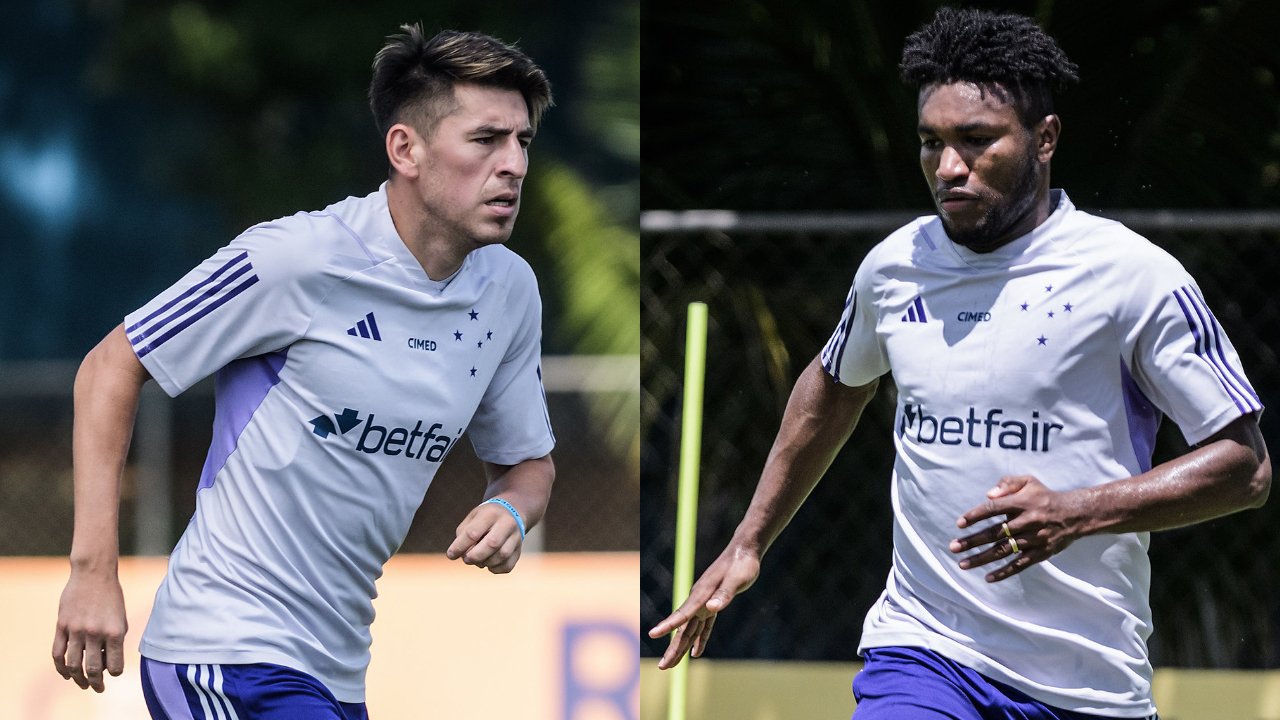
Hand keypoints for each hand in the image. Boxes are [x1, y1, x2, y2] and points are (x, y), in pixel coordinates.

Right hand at [52, 569, 127, 691]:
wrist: (94, 574)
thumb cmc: (111, 597)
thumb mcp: (121, 619)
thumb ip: (115, 642)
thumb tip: (106, 664)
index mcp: (115, 632)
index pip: (115, 665)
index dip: (115, 674)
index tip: (114, 673)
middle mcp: (95, 633)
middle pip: (93, 669)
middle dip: (96, 683)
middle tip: (98, 689)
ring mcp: (76, 630)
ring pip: (73, 665)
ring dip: (78, 679)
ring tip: (83, 684)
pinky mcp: (61, 626)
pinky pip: (58, 653)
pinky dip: (60, 668)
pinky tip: (66, 674)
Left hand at [446, 501, 522, 573]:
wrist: (512, 512)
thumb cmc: (485, 518)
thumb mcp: (472, 518)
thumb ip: (463, 535)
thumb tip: (461, 555)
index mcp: (491, 513)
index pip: (473, 533)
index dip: (459, 547)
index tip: (451, 555)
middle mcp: (507, 523)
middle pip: (492, 544)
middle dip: (475, 556)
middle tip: (466, 559)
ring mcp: (516, 537)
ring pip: (501, 556)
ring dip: (485, 563)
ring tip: (478, 560)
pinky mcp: (519, 550)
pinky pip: (507, 566)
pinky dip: (494, 569)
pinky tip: (489, 564)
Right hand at [647, 545, 760, 668]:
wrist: (744, 550)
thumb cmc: (742, 564)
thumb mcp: (737, 580)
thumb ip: (724, 595)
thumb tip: (711, 609)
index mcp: (702, 595)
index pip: (682, 614)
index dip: (668, 626)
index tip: (653, 634)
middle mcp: (699, 600)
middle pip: (682, 628)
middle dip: (672, 648)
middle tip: (662, 667)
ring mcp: (704, 602)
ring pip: (690, 630)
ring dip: (681, 647)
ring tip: (672, 665)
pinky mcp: (713, 603)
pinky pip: (703, 626)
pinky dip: (699, 639)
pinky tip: (696, 652)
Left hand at [950, 475, 1082, 581]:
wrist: (1076, 514)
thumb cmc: (1044, 496)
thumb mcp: (1028, 482)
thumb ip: (1007, 484)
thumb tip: (988, 495)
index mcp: (1023, 502)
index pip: (994, 509)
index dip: (976, 515)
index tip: (960, 524)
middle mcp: (1028, 521)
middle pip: (996, 533)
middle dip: (973, 541)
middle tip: (953, 547)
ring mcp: (1035, 539)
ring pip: (1005, 551)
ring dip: (982, 558)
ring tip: (963, 564)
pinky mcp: (1041, 553)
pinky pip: (1020, 564)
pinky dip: (1004, 572)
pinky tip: (988, 577)